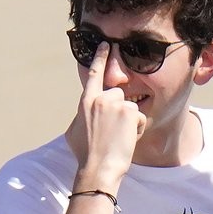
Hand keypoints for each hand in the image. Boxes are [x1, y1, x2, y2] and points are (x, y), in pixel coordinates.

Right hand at [65, 41, 143, 192]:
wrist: (98, 168)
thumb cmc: (85, 155)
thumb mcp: (75, 132)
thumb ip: (82, 115)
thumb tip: (85, 112)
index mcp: (84, 102)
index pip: (93, 75)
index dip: (100, 59)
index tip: (106, 45)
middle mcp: (99, 99)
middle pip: (117, 94)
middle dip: (119, 110)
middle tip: (112, 132)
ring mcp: (115, 104)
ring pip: (129, 106)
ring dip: (127, 122)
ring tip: (117, 138)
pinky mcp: (129, 112)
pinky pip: (138, 117)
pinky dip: (135, 130)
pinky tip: (125, 140)